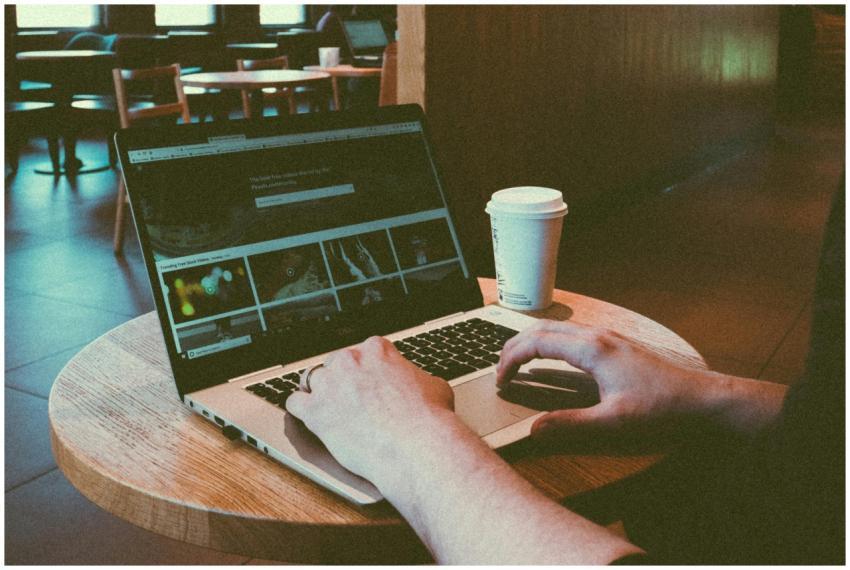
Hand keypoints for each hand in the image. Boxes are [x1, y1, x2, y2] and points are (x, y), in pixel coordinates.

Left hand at [286, 336, 457, 484]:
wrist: (417, 447)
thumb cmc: (429, 419)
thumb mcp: (434, 386)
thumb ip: (416, 379)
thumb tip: (419, 384)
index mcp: (376, 350)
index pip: (362, 352)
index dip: (365, 370)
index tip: (368, 382)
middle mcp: (349, 361)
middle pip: (336, 364)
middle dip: (343, 381)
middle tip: (352, 400)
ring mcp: (329, 385)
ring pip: (313, 380)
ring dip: (321, 393)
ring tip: (329, 408)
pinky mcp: (315, 411)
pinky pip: (295, 402)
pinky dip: (301, 409)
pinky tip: (308, 416)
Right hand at [497, 320, 719, 440]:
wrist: (703, 398)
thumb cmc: (663, 409)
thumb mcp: (614, 423)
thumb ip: (570, 425)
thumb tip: (533, 430)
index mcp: (592, 349)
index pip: (536, 343)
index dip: (511, 360)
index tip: (500, 380)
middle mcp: (597, 335)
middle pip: (541, 329)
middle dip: (514, 346)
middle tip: (498, 371)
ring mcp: (607, 336)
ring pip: (556, 329)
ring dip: (531, 342)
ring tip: (516, 364)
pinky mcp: (616, 344)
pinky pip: (571, 334)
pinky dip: (549, 343)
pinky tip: (551, 360)